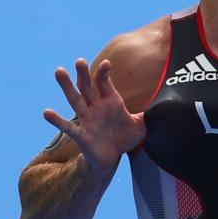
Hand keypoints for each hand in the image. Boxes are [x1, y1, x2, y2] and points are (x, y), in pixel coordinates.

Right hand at [43, 58, 145, 174]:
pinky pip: (68, 126)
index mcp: (110, 102)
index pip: (106, 84)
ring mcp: (87, 120)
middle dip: (84, 74)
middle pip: (88, 87)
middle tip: (78, 60)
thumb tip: (170, 106)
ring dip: (67, 87)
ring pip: (75, 100)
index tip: (107, 63)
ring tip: (59, 71)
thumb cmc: (125, 137)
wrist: (112, 158)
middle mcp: (96, 107)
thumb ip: (151, 114)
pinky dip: (57, 120)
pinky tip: (46, 112)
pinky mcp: (81, 135)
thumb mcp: (142, 125)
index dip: (105, 74)